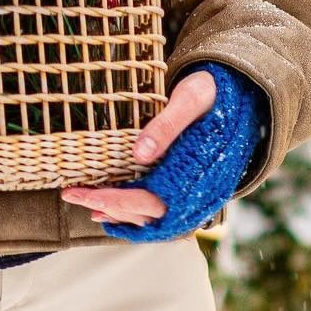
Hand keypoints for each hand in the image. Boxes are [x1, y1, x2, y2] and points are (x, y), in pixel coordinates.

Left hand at [59, 68, 217, 222]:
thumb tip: (138, 154)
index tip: (83, 193)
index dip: (113, 200)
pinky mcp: (185, 188)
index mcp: (194, 174)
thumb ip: (166, 126)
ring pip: (149, 216)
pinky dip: (132, 213)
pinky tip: (111, 210)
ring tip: (87, 203)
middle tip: (71, 195)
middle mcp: (193, 192)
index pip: (147, 201)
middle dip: (105, 205)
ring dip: (116, 212)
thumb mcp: (189, 99)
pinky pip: (156, 210)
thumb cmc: (212, 93)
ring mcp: (190, 193)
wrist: (238, 95)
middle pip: (143, 213)